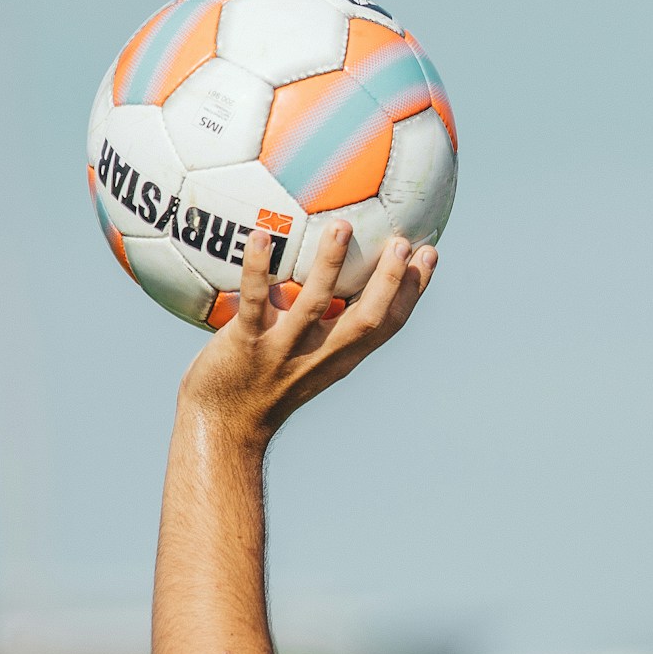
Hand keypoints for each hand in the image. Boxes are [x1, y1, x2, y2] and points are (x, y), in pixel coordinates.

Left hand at [179, 219, 436, 447]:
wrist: (224, 426)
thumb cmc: (263, 384)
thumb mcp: (306, 358)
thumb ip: (321, 321)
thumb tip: (329, 266)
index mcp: (340, 356)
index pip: (388, 324)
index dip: (412, 290)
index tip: (428, 254)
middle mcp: (319, 354)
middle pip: (366, 318)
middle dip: (389, 281)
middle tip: (401, 242)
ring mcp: (284, 349)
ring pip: (314, 306)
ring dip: (329, 265)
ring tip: (341, 227)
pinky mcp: (247, 343)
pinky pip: (254, 301)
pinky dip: (258, 268)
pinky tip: (261, 235)